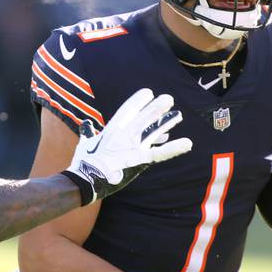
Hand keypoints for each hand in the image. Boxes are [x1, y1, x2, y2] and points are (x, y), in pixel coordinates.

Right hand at [65, 88, 191, 203]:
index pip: (127, 110)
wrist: (85, 178)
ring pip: (154, 131)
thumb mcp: (84, 143)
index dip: (138, 101)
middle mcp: (124, 135)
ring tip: (179, 115)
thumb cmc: (83, 162)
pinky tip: (188, 143)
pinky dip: (174, 148)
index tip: (148, 92)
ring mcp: (133, 147)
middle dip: (156, 108)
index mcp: (111, 129)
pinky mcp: (139, 160)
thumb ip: (87, 132)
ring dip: (167, 122)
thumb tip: (85, 124)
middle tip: (169, 98)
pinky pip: (160, 153)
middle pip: (144, 117)